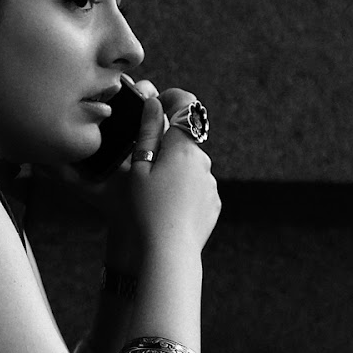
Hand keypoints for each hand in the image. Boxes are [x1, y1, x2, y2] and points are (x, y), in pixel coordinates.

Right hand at [117, 80, 219, 260]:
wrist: (167, 252)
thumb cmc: (145, 210)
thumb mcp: (138, 169)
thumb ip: (148, 132)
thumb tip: (155, 103)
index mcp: (183, 147)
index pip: (186, 105)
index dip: (172, 99)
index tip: (158, 107)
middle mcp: (203, 160)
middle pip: (184, 140)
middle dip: (167, 146)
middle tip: (143, 169)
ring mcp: (210, 184)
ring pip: (190, 167)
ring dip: (174, 172)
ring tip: (153, 197)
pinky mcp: (213, 204)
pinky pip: (197, 189)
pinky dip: (184, 193)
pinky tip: (167, 210)